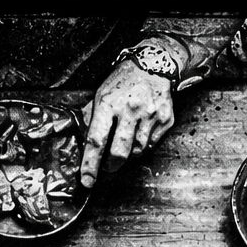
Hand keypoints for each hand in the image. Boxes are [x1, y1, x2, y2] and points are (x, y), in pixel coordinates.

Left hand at [79, 58, 174, 187]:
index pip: (96, 140)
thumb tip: (82, 143)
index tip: (86, 181)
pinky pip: (151, 144)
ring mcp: (150, 114)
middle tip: (108, 167)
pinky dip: (143, 146)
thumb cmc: (122, 82)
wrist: (153, 65)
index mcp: (108, 103)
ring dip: (128, 156)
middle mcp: (130, 109)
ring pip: (137, 151)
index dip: (90, 164)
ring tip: (124, 146)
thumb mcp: (100, 94)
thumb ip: (90, 118)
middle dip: (111, 166)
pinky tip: (138, 135)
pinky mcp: (164, 119)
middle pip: (119, 152)